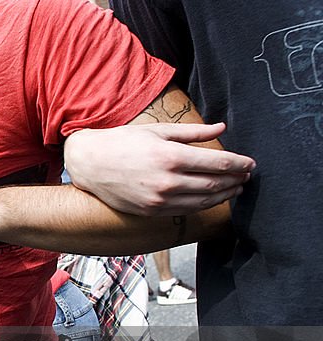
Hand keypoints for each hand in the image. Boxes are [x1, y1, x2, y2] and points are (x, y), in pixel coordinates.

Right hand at [64, 123, 254, 215]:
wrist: (89, 163)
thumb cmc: (122, 142)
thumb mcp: (158, 131)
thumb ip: (193, 132)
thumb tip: (221, 129)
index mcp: (171, 156)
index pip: (218, 163)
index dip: (239, 164)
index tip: (250, 164)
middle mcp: (167, 181)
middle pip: (215, 184)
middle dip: (235, 180)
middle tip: (246, 176)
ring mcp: (159, 199)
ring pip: (203, 201)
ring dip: (224, 196)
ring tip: (235, 189)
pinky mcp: (151, 211)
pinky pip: (186, 211)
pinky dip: (204, 205)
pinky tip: (211, 198)